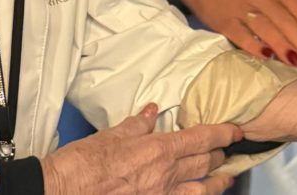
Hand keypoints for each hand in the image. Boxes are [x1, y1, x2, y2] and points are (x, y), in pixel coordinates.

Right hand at [42, 104, 240, 194]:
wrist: (61, 191)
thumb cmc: (82, 163)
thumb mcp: (110, 135)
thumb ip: (136, 124)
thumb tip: (151, 110)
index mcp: (157, 150)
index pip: (201, 139)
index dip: (223, 133)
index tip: (236, 130)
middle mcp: (164, 176)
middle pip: (204, 164)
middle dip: (220, 156)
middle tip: (230, 150)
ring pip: (200, 191)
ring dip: (217, 184)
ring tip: (227, 179)